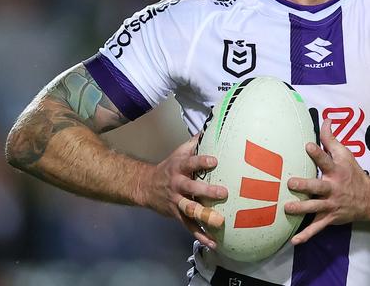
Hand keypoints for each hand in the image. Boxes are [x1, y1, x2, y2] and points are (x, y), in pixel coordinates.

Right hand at [147, 134, 227, 248]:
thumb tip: (211, 126)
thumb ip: (194, 143)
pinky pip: (189, 227)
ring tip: (220, 221)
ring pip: (190, 209)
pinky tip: (213, 243)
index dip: (201, 161)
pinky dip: (201, 235)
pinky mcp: (177, 215)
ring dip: (205, 216)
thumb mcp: (178, 152)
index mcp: (179, 168)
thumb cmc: (169, 167)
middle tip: (223, 192)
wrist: (146, 186)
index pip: (191, 163)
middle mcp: (177, 185)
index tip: (214, 160)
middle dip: (207, 191)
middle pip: (191, 188)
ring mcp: (177, 201)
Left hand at [284, 119, 368, 244]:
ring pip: (315, 208)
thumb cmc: (352, 173)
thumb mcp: (345, 154)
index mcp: (336, 171)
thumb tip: (325, 119)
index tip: (307, 146)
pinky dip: (306, 235)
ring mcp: (331, 205)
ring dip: (301, 209)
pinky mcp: (330, 218)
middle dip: (305, 186)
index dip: (318, 152)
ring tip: (286, 208)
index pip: (326, 160)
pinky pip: (317, 228)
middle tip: (291, 183)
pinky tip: (293, 241)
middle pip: (318, 187)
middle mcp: (333, 188)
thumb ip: (331, 139)